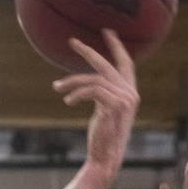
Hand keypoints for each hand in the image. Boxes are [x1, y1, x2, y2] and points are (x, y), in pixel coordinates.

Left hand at [52, 29, 139, 186]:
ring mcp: (125, 99)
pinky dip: (76, 93)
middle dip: (88, 52)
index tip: (107, 32)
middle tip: (72, 42)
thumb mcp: (103, 110)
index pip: (126, 64)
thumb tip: (87, 83)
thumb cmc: (101, 136)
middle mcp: (131, 93)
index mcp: (130, 93)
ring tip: (57, 87)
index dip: (117, 47)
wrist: (105, 156)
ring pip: (93, 79)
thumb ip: (102, 94)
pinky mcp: (115, 105)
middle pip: (107, 65)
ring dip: (71, 81)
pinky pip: (91, 90)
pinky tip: (67, 101)